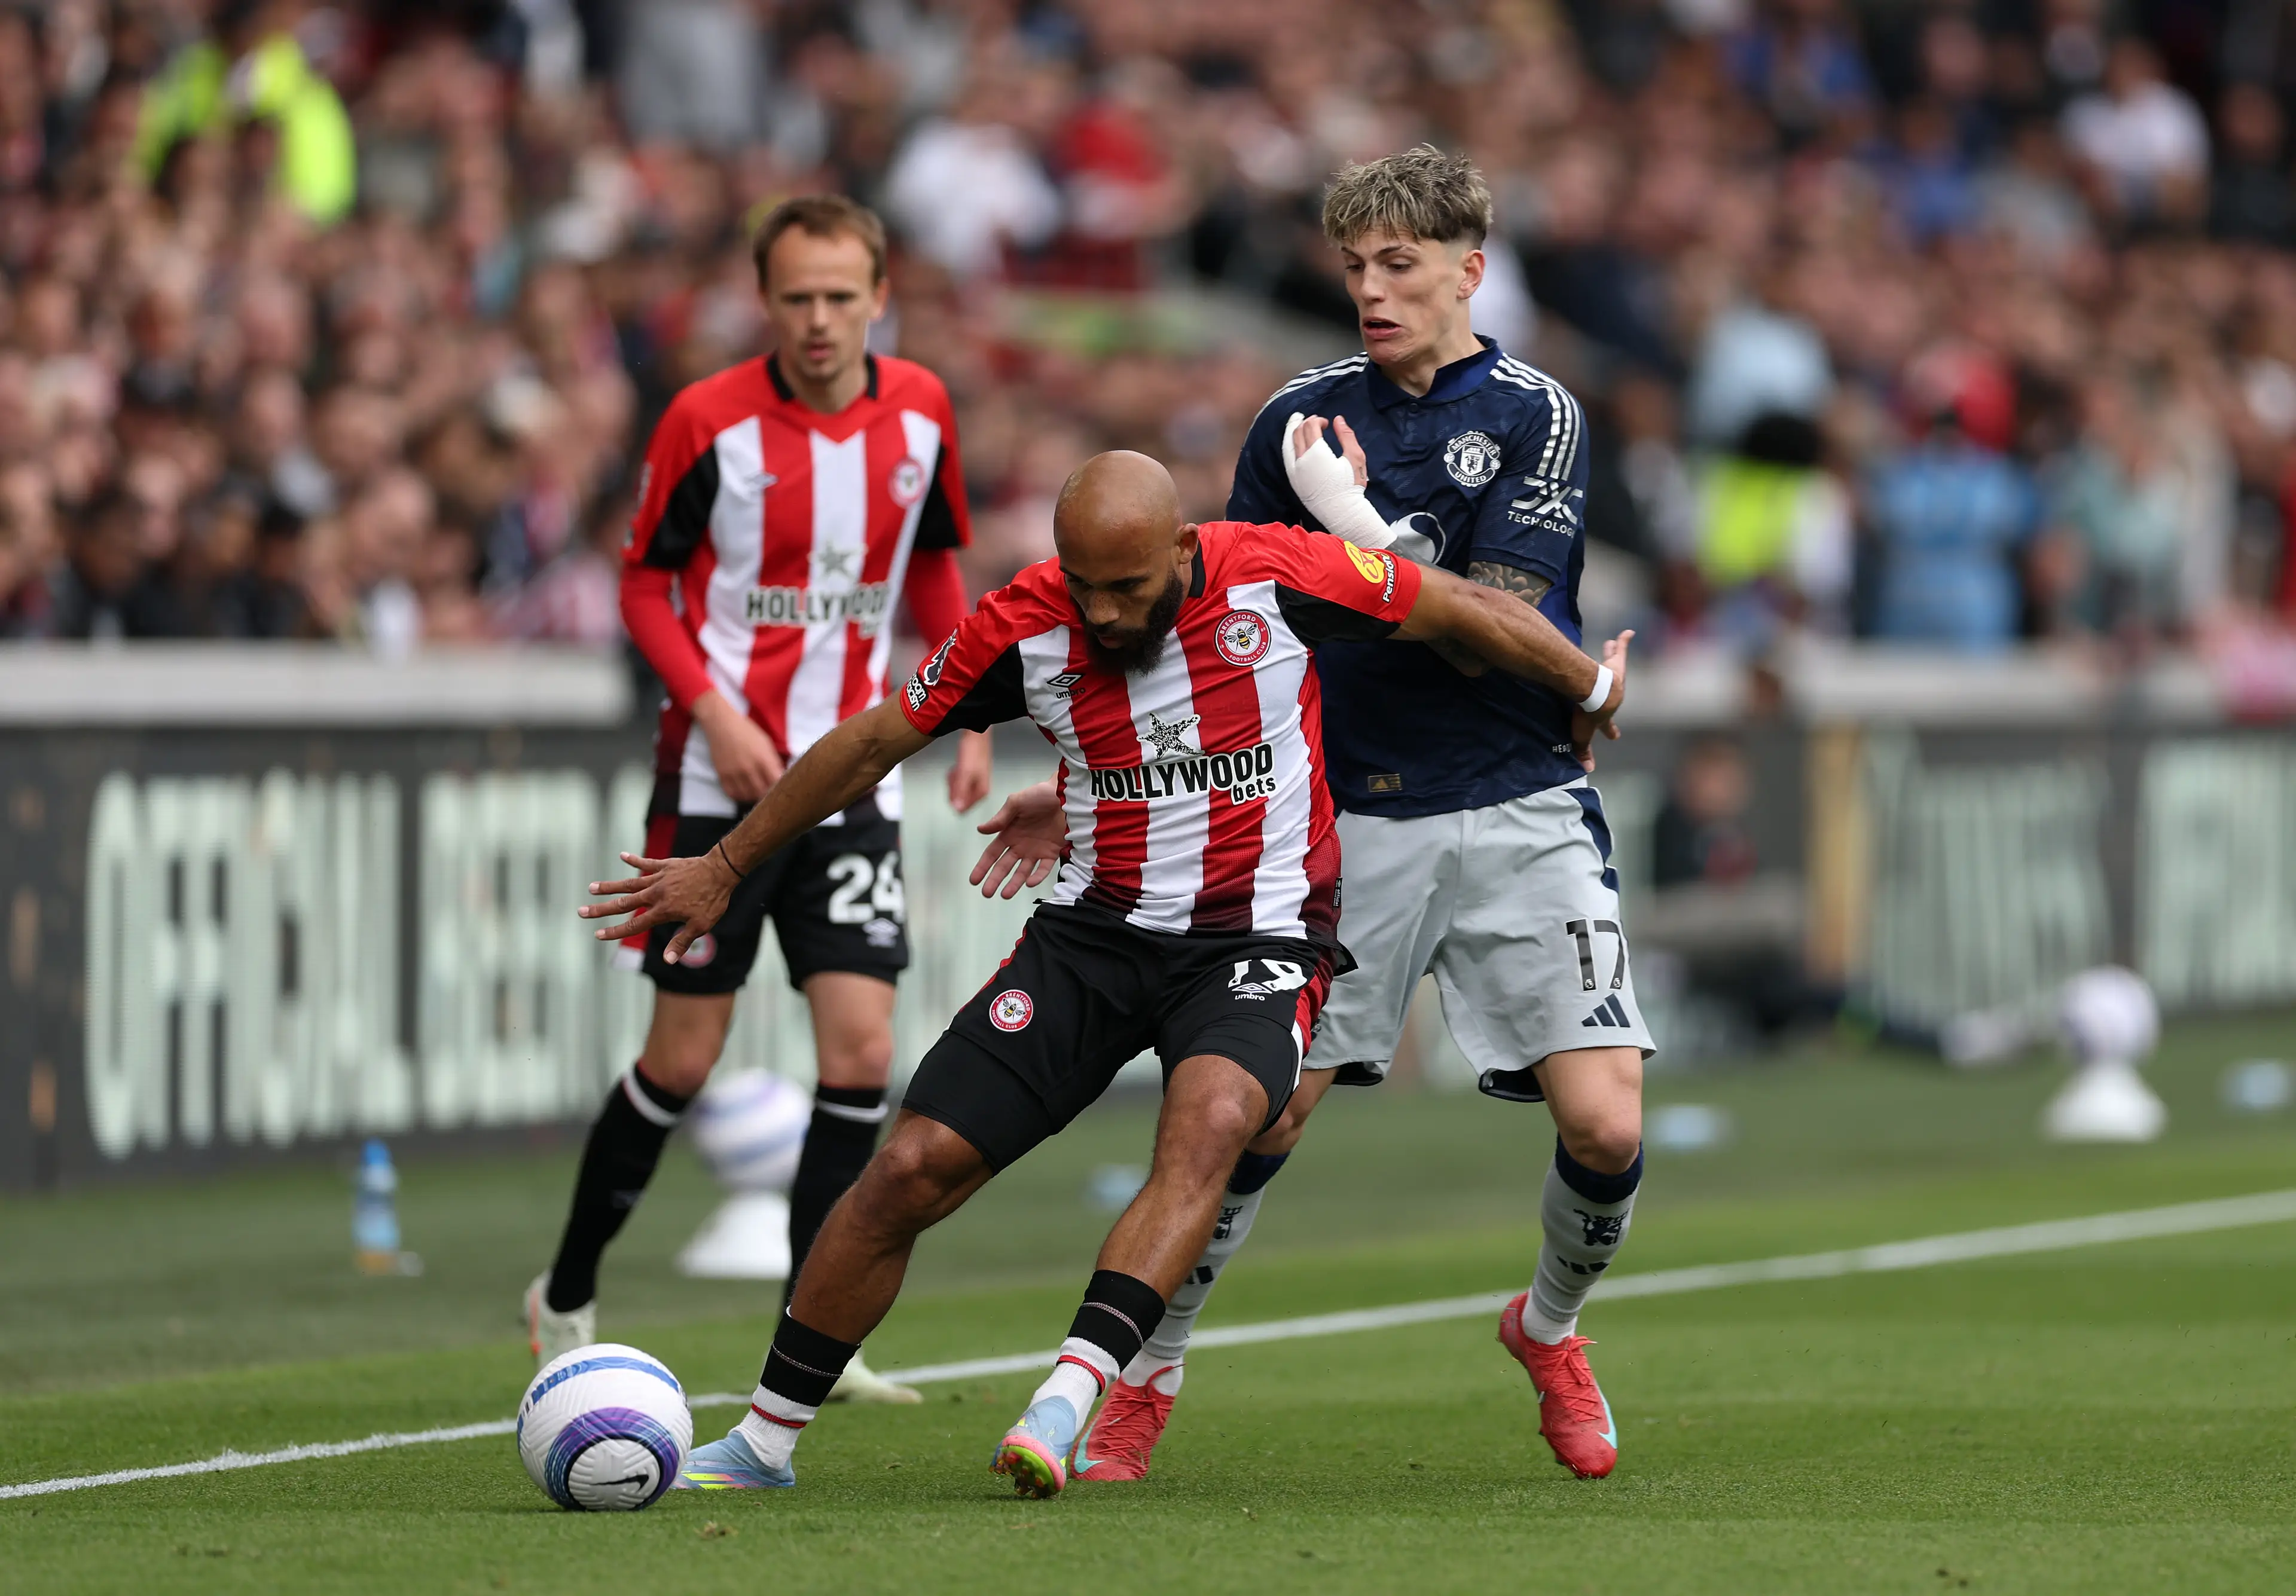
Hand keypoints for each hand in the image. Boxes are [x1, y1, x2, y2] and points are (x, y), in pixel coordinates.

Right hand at [581, 848, 737, 963]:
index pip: (634, 924)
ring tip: (591, 887)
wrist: (721, 871)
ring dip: (610, 886)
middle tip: (581, 911)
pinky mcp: (665, 865)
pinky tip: (622, 856)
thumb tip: (668, 961)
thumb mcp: (701, 925)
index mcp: (663, 910)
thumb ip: (682, 942)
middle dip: (602, 909)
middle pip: (624, 904)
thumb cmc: (713, 900)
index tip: (598, 935)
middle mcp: (656, 894)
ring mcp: (659, 878)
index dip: (615, 931)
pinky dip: (634, 860)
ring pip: (630, 883)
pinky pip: (646, 863)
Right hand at [693, 691, 783, 802]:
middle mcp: (749, 768)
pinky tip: (743, 791)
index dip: (779, 787)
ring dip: (753, 796)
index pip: (775, 782)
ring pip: (747, 795)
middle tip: (768, 792)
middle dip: (767, 794)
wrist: (721, 724)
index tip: (780, 788)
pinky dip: (739, 795)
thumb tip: (779, 777)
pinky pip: (732, 793)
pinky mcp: (722, 775)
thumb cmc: (746, 731)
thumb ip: (773, 760)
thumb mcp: (765, 742)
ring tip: (756, 791)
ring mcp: (734, 773)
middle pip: (761, 792)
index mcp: (763, 758)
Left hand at [947, 729, 991, 812]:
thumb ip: (960, 792)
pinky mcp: (971, 776)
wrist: (976, 735)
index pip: (962, 809)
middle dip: (953, 788)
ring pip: (957, 790)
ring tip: (959, 768)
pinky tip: (958, 766)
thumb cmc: (973, 751)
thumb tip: (957, 810)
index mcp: (981, 792)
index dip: (953, 798)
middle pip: (958, 800)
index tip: (955, 785)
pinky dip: (955, 775)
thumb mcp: (964, 773)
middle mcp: (980, 790)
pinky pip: (957, 782)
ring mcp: (975, 783)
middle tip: (957, 774)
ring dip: (953, 780)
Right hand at [969, 781, 1063, 898]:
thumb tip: (980, 830)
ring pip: (1022, 872)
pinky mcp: (1052, 852)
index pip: (992, 854)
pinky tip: (1029, 883)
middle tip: (987, 893)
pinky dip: (1037, 876)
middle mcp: (1021, 845)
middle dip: (994, 880)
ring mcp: (1036, 850)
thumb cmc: (1040, 795)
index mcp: (1009, 833)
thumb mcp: (1016, 802)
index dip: (983, 867)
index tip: (974, 881)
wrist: (1066, 794)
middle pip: (1004, 867)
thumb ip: (1000, 818)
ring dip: (1014, 884)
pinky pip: (1044, 868)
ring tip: (1005, 895)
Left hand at [1281, 412, 1391, 547]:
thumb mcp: (1355, 457)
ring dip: (1292, 432)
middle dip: (1304, 423)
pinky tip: (1293, 443)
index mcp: (1317, 453)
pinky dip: (1289, 446)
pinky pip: (1287, 458)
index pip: (1310, 427)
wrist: (1342, 512)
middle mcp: (1302, 461)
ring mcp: (1295, 472)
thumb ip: (1347, 436)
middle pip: (1296, 433)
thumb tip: (1338, 419)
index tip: (1326, 424)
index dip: (1317, 420)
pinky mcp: (1294, 481)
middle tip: (1312, 420)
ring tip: (1295, 422)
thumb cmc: (1351, 486)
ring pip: (1288, 445)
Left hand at [1568, 630, 1633, 772]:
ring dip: (1615, 654)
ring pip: (1615, 664)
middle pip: (1614, 687)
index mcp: (1606, 713)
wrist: (1596, 693)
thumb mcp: (1582, 733)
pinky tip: (1628, 631)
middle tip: (1615, 681)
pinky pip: (1621, 648)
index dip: (1609, 731)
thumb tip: (1586, 770)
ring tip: (1612, 642)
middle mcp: (1615, 694)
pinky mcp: (1614, 664)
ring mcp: (1615, 678)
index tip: (1615, 737)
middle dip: (1614, 685)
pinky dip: (1625, 640)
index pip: (1607, 725)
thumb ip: (1582, 749)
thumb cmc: (1587, 713)